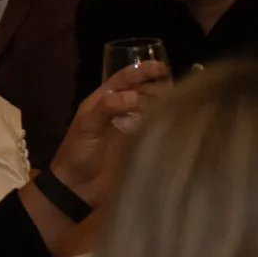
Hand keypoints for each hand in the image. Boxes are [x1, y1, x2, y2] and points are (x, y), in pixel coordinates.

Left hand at [49, 65, 166, 209]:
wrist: (76, 188)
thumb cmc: (77, 152)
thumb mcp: (86, 126)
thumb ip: (107, 107)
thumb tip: (134, 96)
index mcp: (104, 101)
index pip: (125, 79)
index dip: (142, 71)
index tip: (161, 68)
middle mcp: (120, 112)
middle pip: (143, 93)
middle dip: (158, 89)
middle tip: (176, 92)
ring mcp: (131, 130)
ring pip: (151, 111)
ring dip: (164, 107)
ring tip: (181, 107)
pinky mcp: (140, 148)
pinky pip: (155, 132)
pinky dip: (165, 128)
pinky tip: (178, 127)